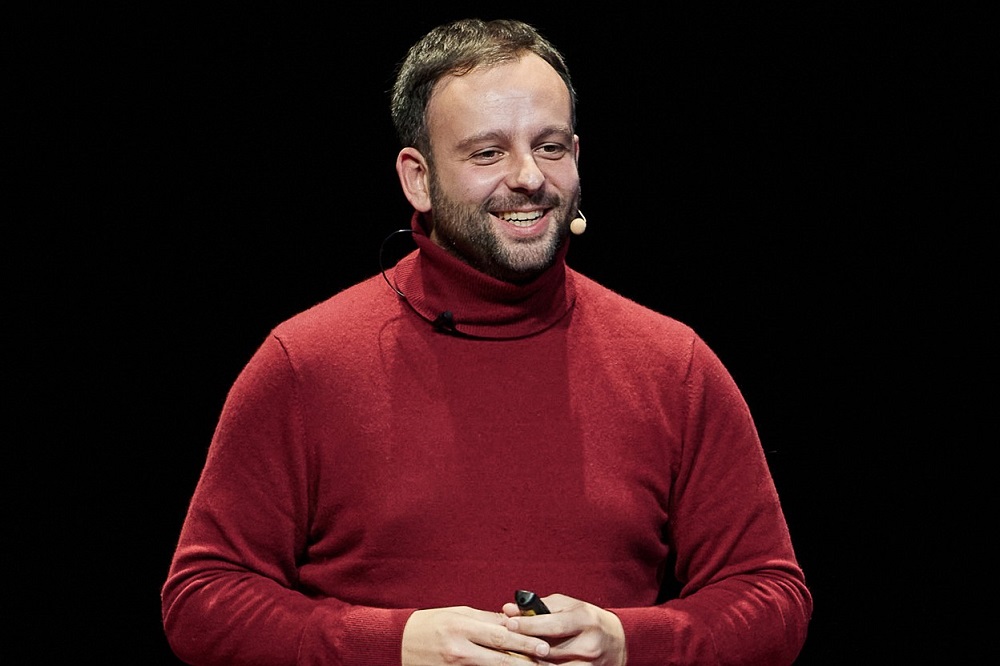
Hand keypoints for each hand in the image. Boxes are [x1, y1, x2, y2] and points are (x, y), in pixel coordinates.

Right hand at [402, 606, 551, 664]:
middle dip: (525, 660)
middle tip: (546, 661)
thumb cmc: (429, 624)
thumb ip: (484, 620)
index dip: (524, 640)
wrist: (397, 643)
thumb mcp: (456, 614)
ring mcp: (455, 665)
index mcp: (462, 626)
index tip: (543, 645)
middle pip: (500, 657)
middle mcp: (460, 648)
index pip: (500, 635)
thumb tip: (511, 621)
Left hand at [502, 594, 625, 665]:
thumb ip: (539, 607)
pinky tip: (530, 662)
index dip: (528, 625)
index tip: (509, 623)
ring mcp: (589, 665)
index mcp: (585, 620)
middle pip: (549, 650)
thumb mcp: (569, 606)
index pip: (552, 624)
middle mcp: (589, 644)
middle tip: (505, 640)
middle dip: (525, 645)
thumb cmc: (588, 619)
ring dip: (530, 661)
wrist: (618, 641)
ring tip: (514, 653)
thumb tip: (509, 608)